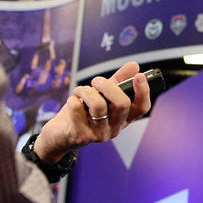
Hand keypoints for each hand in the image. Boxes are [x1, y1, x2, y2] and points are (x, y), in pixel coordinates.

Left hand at [34, 61, 152, 162]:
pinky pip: (77, 109)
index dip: (143, 91)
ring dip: (86, 91)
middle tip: (96, 81)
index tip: (139, 76)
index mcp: (123, 118)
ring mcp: (99, 134)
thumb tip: (134, 66)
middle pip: (122, 104)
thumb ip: (118, 81)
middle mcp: (115, 128)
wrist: (58, 136)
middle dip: (108, 86)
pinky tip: (72, 102)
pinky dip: (72, 100)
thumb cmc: (82, 114)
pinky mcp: (81, 136)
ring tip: (80, 90)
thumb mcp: (101, 95)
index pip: (142, 107)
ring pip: (99, 106)